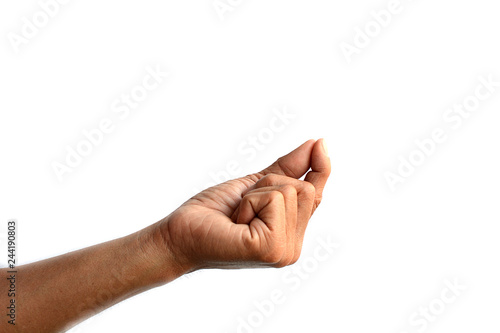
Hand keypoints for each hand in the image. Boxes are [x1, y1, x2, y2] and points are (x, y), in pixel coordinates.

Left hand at [150, 139, 329, 274]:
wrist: (179, 234)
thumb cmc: (213, 212)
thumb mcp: (255, 184)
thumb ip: (287, 168)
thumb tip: (317, 144)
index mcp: (290, 235)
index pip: (316, 194)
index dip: (320, 168)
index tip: (320, 142)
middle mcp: (292, 249)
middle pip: (305, 188)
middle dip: (268, 184)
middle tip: (242, 206)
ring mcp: (283, 252)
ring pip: (290, 190)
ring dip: (255, 194)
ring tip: (237, 216)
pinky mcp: (270, 249)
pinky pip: (273, 199)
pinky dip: (249, 201)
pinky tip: (236, 223)